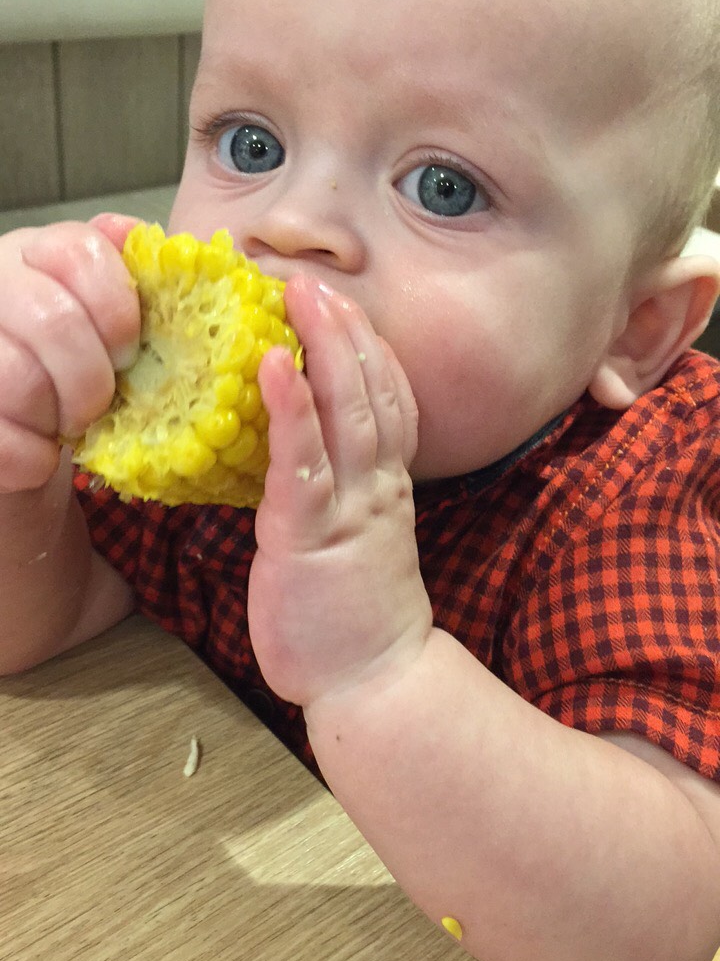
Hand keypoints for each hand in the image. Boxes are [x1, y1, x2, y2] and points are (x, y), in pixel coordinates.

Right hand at [0, 215, 140, 492]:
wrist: (30, 449)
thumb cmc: (74, 380)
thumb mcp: (104, 323)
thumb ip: (126, 277)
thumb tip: (137, 237)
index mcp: (29, 256)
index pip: (76, 250)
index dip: (116, 307)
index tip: (128, 351)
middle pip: (53, 319)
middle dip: (93, 377)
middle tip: (101, 404)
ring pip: (19, 378)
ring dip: (62, 418)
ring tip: (68, 428)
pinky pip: (4, 441)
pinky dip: (35, 459)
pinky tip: (40, 456)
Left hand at [250, 275, 432, 706]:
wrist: (372, 680)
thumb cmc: (350, 612)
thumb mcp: (353, 538)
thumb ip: (338, 489)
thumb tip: (302, 451)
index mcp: (384, 484)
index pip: (387, 399)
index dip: (367, 347)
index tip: (342, 304)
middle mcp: (377, 485)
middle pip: (372, 389)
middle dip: (348, 329)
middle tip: (318, 280)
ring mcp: (350, 507)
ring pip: (348, 412)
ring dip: (327, 348)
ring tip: (302, 295)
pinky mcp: (312, 535)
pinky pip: (303, 463)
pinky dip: (291, 410)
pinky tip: (274, 366)